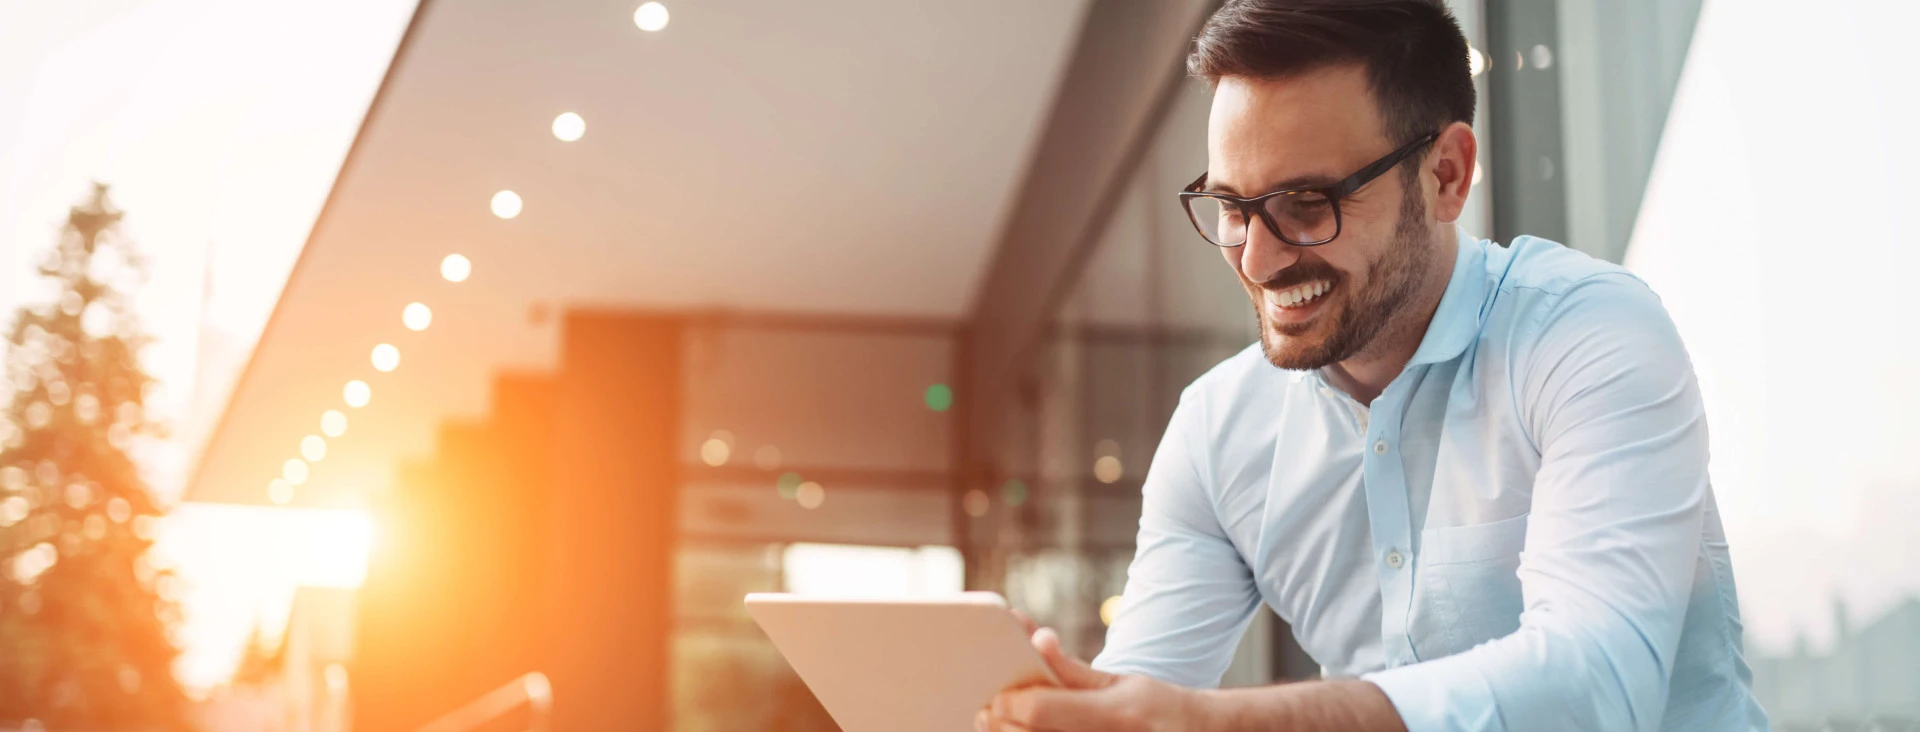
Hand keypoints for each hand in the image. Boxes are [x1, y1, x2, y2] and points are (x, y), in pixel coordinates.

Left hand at [976, 620, 1206, 731]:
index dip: (1010, 701)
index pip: (1039, 709)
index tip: (998, 693)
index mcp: (1117, 713)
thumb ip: (1073, 669)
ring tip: (998, 723)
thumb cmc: (1158, 707)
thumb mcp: (1122, 681)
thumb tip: (1037, 642)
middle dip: (1001, 722)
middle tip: (988, 711)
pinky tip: (1022, 731)